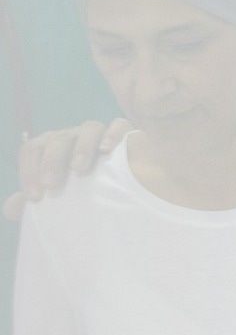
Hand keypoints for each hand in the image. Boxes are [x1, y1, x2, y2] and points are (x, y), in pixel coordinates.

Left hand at [6, 119, 131, 220]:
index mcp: (51, 147)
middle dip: (51, 162)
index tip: (35, 197)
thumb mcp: (57, 198)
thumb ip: (32, 201)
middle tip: (51, 185)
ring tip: (79, 168)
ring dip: (81, 148)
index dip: (29, 171)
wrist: (126, 183)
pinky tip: (107, 151)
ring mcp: (98, 133)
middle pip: (57, 140)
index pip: (32, 150)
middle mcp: (72, 136)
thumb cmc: (82, 191)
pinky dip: (112, 135)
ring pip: (88, 129)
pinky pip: (118, 126)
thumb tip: (10, 208)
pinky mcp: (126, 133)